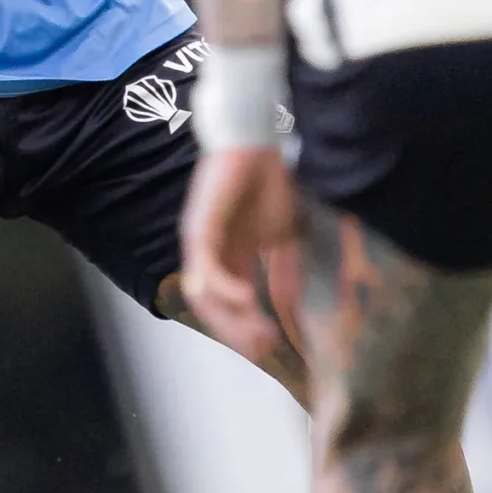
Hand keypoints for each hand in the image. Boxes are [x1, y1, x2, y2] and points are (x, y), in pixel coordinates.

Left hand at [182, 145, 300, 361]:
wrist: (256, 144)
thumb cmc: (268, 184)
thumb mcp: (284, 237)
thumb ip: (286, 271)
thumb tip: (293, 308)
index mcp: (229, 259)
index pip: (231, 306)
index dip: (248, 329)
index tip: (273, 347)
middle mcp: (210, 257)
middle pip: (215, 308)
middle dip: (240, 332)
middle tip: (264, 348)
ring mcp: (202, 244)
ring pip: (204, 294)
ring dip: (229, 318)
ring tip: (257, 331)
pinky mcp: (199, 228)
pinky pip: (204, 266)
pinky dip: (222, 287)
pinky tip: (245, 298)